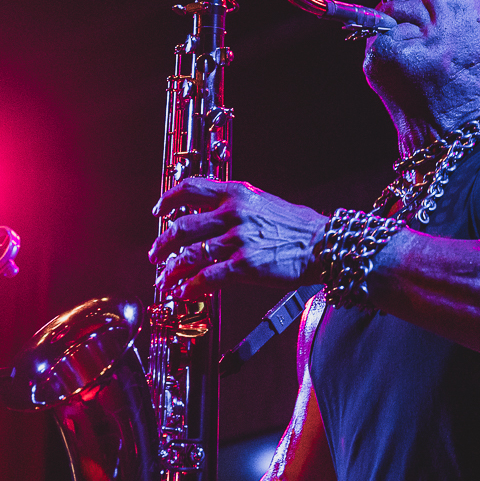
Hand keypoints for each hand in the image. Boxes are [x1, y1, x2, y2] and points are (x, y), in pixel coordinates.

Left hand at [148, 177, 327, 298]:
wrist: (323, 244)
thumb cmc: (298, 227)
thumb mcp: (263, 202)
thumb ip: (235, 206)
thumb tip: (210, 216)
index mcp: (236, 193)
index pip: (190, 188)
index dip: (168, 199)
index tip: (158, 211)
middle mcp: (232, 213)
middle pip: (182, 226)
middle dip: (162, 244)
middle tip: (155, 255)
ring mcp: (237, 240)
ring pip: (189, 255)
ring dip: (171, 270)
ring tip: (165, 279)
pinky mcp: (244, 266)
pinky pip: (206, 277)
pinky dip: (190, 286)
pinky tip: (183, 292)